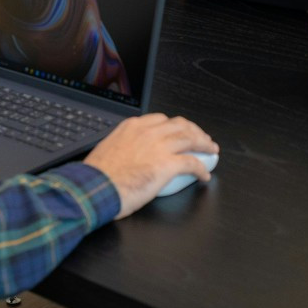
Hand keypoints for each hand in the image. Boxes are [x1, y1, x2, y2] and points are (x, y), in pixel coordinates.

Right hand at [83, 114, 217, 218]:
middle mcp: (148, 132)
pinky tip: (205, 175)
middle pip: (180, 125)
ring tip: (211, 150)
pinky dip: (202, 168)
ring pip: (190, 139)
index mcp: (132, 127)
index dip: (175, 125)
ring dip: (204, 144)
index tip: (180, 131)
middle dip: (194, 131)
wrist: (95, 188)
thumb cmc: (98, 176)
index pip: (161, 119)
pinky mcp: (168, 164)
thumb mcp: (109, 149)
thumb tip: (131, 155)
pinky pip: (192, 163)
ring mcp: (159, 147)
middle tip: (202, 139)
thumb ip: (124, 146)